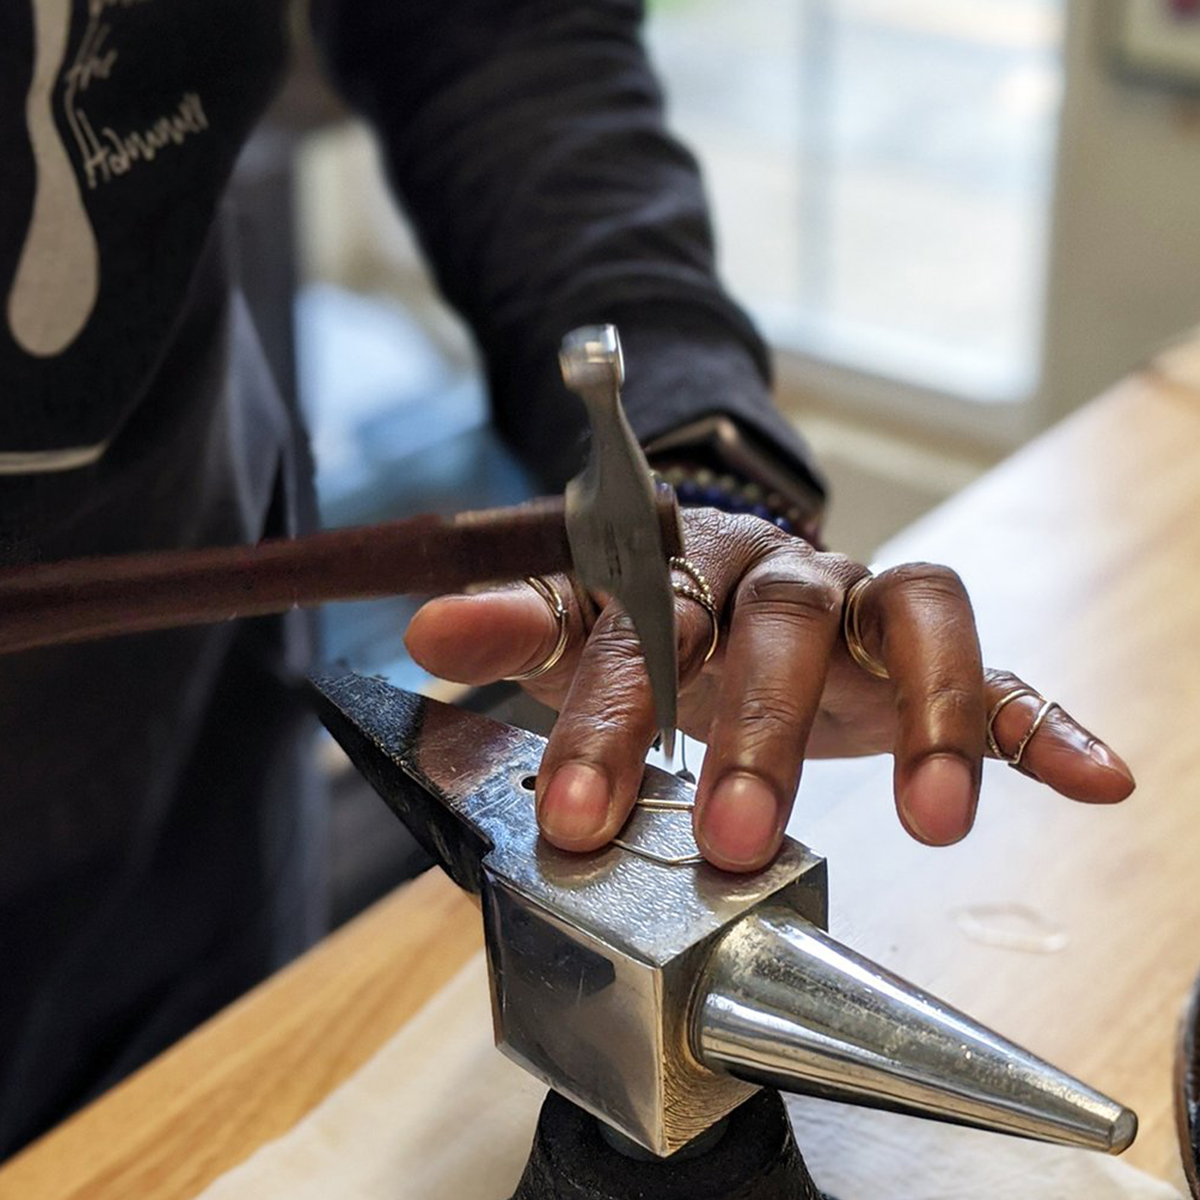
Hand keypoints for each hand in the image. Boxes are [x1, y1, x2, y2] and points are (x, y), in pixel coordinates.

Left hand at [405, 508, 1133, 870]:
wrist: (716, 573)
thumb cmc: (642, 612)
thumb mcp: (568, 621)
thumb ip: (511, 626)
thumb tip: (429, 634)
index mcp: (681, 568)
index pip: (644, 627)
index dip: (612, 720)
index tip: (581, 819)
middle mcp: (779, 576)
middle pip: (782, 622)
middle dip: (758, 733)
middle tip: (731, 839)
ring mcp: (857, 609)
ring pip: (916, 616)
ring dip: (931, 710)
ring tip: (936, 813)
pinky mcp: (915, 653)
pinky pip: (1002, 668)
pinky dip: (1041, 721)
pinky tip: (1091, 777)